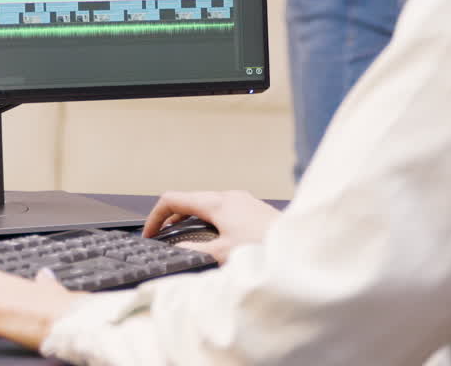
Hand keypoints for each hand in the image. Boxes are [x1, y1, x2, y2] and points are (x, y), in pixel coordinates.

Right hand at [142, 190, 280, 263]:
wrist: (301, 245)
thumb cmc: (267, 247)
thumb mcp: (223, 254)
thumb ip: (194, 252)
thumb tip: (176, 252)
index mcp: (217, 202)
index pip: (173, 199)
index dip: (155, 216)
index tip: (149, 234)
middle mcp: (228, 196)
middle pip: (188, 200)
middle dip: (170, 218)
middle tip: (161, 238)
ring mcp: (241, 200)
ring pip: (205, 205)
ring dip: (189, 220)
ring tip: (182, 240)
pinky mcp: (252, 209)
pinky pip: (220, 210)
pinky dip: (207, 221)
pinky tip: (212, 238)